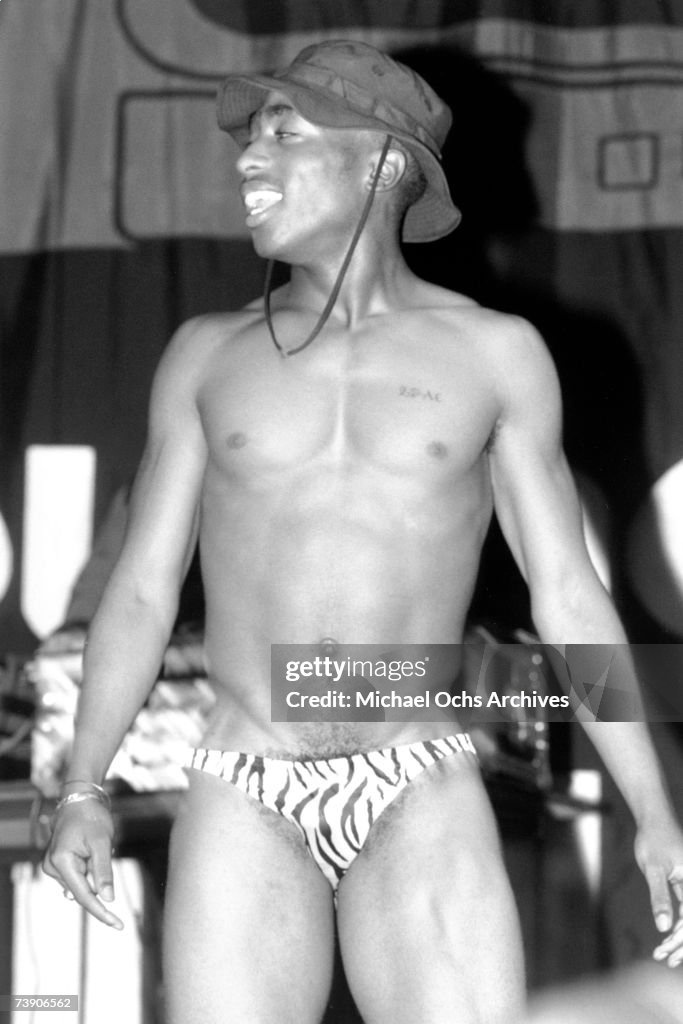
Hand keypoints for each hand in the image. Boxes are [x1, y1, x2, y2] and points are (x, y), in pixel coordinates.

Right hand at [42, 800, 123, 928]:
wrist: (80, 800)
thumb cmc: (91, 817)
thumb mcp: (102, 842)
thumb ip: (103, 871)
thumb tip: (108, 899)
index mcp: (60, 862)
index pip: (84, 896)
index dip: (102, 912)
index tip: (118, 925)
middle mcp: (52, 868)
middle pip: (83, 890)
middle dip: (98, 877)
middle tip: (103, 850)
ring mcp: (54, 867)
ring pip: (83, 883)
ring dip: (94, 871)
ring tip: (95, 845)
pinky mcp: (59, 865)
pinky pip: (80, 875)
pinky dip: (90, 868)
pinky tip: (90, 849)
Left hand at [634, 818, 682, 965]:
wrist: (654, 819)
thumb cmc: (653, 840)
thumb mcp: (653, 868)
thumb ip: (660, 897)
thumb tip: (663, 926)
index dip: (682, 938)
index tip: (669, 951)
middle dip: (682, 943)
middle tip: (666, 959)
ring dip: (680, 937)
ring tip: (665, 955)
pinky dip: (677, 924)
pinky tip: (666, 938)